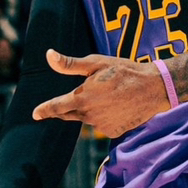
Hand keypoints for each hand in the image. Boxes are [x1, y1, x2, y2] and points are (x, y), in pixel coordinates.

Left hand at [32, 49, 170, 136]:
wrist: (152, 88)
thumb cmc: (123, 71)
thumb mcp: (96, 63)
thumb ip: (69, 64)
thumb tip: (49, 55)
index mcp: (81, 98)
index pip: (56, 107)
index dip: (44, 110)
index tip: (35, 114)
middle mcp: (88, 115)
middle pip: (69, 114)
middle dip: (64, 109)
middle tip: (62, 103)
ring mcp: (101, 126)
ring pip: (85, 118)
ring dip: (86, 110)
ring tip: (102, 96)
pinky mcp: (113, 132)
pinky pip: (100, 124)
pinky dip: (101, 116)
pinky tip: (113, 105)